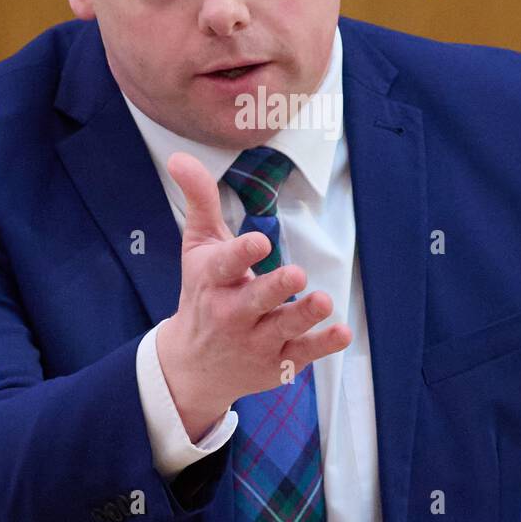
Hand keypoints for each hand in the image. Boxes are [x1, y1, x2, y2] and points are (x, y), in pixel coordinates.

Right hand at [155, 151, 351, 441]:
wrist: (192, 366)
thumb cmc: (201, 293)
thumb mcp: (197, 246)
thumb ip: (199, 200)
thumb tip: (179, 156)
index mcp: (212, 281)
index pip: (224, 265)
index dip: (241, 253)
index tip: (260, 241)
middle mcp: (232, 313)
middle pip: (256, 300)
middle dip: (275, 289)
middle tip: (296, 274)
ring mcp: (255, 341)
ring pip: (283, 328)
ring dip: (304, 315)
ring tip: (324, 300)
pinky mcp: (277, 362)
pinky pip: (302, 354)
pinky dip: (322, 345)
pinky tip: (341, 332)